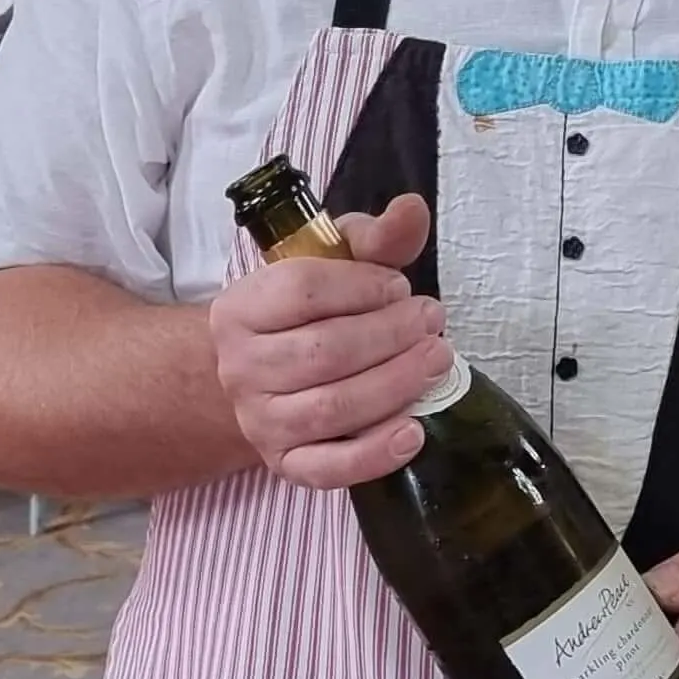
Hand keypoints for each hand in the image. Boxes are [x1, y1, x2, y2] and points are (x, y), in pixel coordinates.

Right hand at [209, 193, 450, 490]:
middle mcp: (242, 368)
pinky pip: (327, 469)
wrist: (262, 371)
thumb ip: (375, 236)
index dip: (362, 286)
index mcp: (241, 308)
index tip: (399, 285)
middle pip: (324, 352)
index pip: (302, 292)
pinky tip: (414, 431)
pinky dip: (374, 454)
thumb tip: (412, 210)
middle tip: (432, 321)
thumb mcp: (334, 262)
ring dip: (394, 384)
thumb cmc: (307, 310)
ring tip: (437, 359)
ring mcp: (260, 421)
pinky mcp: (286, 463)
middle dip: (390, 335)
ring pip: (331, 408)